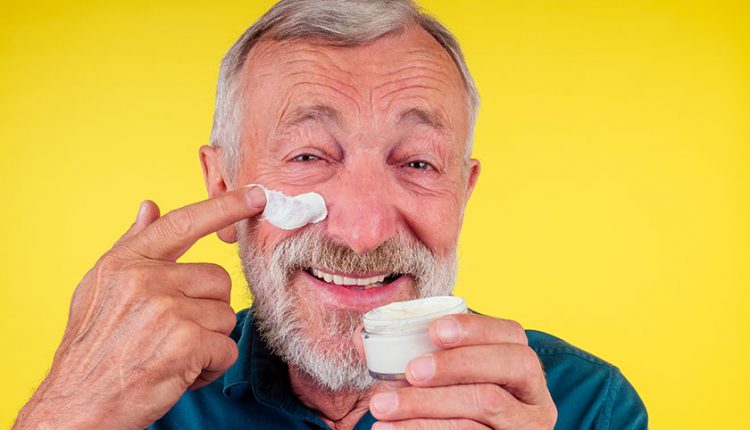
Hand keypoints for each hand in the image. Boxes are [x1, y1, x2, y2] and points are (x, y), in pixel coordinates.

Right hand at [14, 186, 265, 429]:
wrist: (78, 406)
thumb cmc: (93, 350)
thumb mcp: (100, 290)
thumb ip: (131, 247)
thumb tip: (150, 207)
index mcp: (126, 263)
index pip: (183, 223)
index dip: (224, 207)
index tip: (257, 195)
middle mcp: (146, 279)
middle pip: (218, 280)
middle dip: (206, 310)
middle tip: (175, 334)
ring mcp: (166, 308)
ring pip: (225, 316)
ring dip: (208, 342)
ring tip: (172, 355)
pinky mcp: (185, 341)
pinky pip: (226, 348)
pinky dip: (211, 367)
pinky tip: (180, 373)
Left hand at [368, 314, 556, 428]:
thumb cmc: (452, 410)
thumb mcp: (442, 382)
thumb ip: (412, 355)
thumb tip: (361, 337)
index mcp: (521, 367)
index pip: (512, 335)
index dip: (475, 328)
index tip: (434, 331)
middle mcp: (535, 397)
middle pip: (510, 366)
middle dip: (456, 363)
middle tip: (410, 371)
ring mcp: (527, 427)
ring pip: (487, 404)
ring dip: (427, 404)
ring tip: (382, 407)